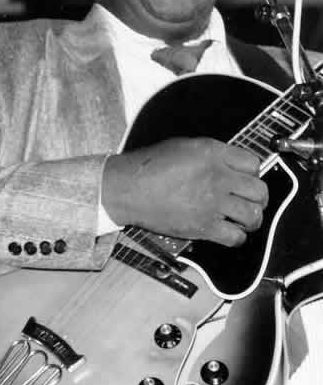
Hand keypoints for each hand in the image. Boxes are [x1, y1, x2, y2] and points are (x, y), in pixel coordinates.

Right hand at [102, 137, 267, 246]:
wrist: (126, 189)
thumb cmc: (147, 167)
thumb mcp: (182, 147)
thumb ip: (211, 154)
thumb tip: (229, 165)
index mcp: (212, 153)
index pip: (253, 163)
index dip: (252, 172)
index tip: (245, 178)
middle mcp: (218, 177)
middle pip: (259, 190)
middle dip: (258, 197)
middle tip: (250, 200)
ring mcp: (213, 203)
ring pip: (253, 215)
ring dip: (251, 218)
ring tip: (243, 218)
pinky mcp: (204, 226)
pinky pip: (236, 237)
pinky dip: (236, 236)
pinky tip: (228, 231)